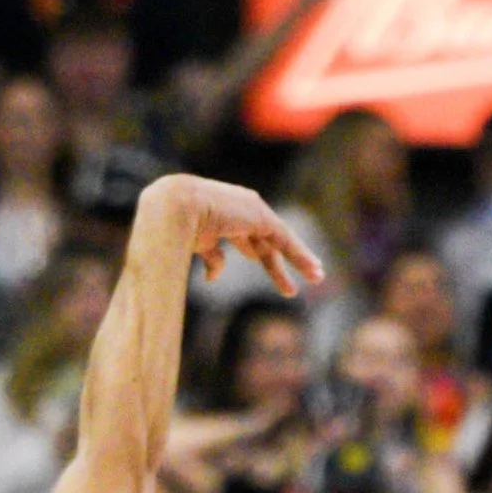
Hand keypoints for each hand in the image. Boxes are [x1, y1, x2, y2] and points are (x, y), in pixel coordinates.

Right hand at [159, 174, 321, 297]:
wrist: (176, 208)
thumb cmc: (174, 227)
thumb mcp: (197, 245)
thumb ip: (212, 258)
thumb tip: (214, 278)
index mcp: (222, 217)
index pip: (244, 237)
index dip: (255, 252)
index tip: (262, 263)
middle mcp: (239, 212)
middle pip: (263, 244)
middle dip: (276, 263)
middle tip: (289, 284)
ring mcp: (251, 212)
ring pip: (279, 242)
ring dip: (299, 260)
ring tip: (316, 276)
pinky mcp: (262, 217)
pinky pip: (285, 240)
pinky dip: (300, 256)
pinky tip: (312, 271)